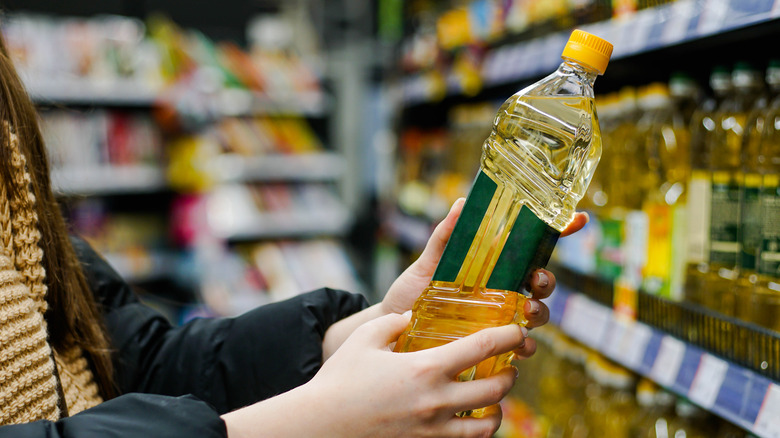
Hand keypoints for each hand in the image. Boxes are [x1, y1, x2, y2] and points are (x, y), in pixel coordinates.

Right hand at [311, 312, 525, 436]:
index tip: (518, 330)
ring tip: (495, 397)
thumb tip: (412, 317)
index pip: (483, 348)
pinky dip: (478, 431)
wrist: (322, 425)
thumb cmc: (341, 379)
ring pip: (488, 425)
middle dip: (510, 374)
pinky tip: (472, 419)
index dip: (508, 336)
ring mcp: (433, 428)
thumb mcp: (365, 338)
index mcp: (425, 368)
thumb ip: (394, 322)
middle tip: (509, 364)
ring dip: (498, 408)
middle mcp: (436, 400)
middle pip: (496, 389)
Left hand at [381, 199, 588, 343]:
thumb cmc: (410, 295)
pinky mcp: (491, 345)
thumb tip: (461, 202)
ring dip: (539, 312)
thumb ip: (444, 237)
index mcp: (492, 266)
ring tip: (526, 311)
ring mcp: (499, 319)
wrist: (390, 332)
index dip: (558, 232)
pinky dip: (526, 347)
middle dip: (547, 280)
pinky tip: (521, 346)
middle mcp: (501, 292)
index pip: (531, 247)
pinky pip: (519, 348)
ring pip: (536, 314)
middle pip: (541, 282)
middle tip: (537, 280)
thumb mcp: (426, 264)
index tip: (578, 218)